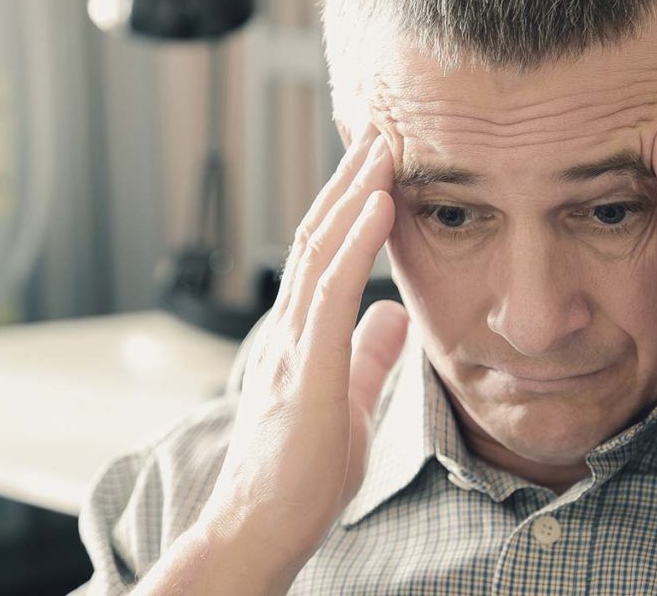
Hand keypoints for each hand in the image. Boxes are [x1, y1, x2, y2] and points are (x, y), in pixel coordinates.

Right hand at [194, 134, 408, 589]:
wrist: (262, 526)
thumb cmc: (301, 473)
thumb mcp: (347, 398)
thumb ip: (368, 353)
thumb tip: (394, 314)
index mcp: (301, 334)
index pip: (323, 253)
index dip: (349, 205)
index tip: (378, 164)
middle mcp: (289, 326)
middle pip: (317, 234)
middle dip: (349, 179)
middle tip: (379, 129)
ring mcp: (292, 344)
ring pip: (320, 249)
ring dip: (354, 192)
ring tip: (384, 145)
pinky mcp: (305, 369)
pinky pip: (332, 292)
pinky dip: (356, 242)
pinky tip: (382, 203)